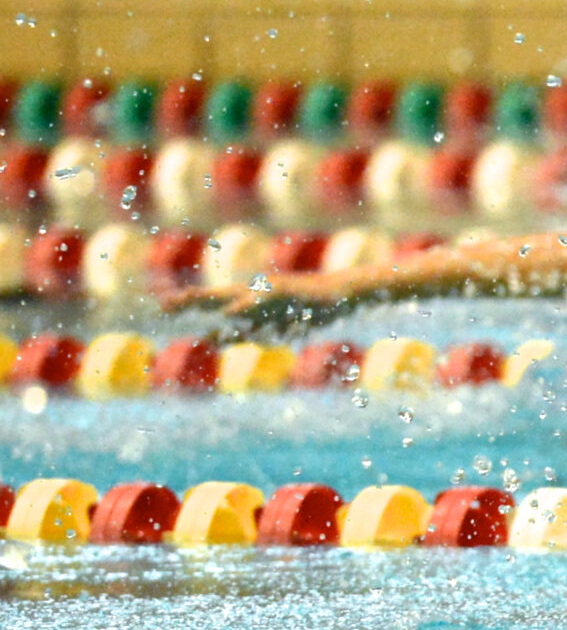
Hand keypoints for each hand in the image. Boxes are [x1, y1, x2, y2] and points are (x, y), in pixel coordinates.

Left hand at [170, 267, 339, 315]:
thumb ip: (243, 332)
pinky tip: (230, 312)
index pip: (212, 301)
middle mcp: (254, 293)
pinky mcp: (285, 292)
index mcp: (248, 300)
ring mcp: (269, 291)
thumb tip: (213, 338)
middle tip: (163, 304)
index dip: (188, 303)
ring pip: (234, 297)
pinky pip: (262, 301)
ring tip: (183, 302)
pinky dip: (245, 306)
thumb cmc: (307, 309)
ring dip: (209, 299)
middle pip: (216, 295)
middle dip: (190, 300)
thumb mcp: (271, 325)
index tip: (163, 306)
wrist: (341, 293)